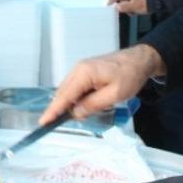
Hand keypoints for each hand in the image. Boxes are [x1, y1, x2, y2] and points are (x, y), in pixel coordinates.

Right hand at [42, 44, 166, 123]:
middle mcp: (78, 69)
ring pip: (68, 91)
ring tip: (80, 114)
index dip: (53, 110)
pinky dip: (76, 98)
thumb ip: (93, 105)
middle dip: (61, 109)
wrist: (139, 59)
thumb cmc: (130, 76)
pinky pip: (75, 87)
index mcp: (84, 73)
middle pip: (63, 93)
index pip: (64, 96)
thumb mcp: (114, 95)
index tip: (43, 122)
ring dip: (70, 104)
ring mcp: (81, 69)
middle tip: (63, 123)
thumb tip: (75, 113)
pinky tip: (83, 105)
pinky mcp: (86, 71)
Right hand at [108, 0, 149, 14]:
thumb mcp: (133, 7)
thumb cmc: (147, 2)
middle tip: (124, 11)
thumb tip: (118, 7)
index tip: (109, 4)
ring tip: (133, 12)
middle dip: (123, 5)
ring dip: (130, 5)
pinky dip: (134, 4)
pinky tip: (137, 9)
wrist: (160, 0)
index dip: (113, 0)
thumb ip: (124, 7)